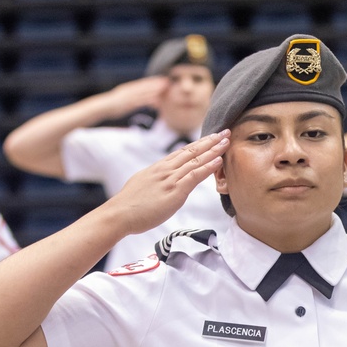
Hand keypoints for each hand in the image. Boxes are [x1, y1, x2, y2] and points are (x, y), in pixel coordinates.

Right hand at [105, 130, 229, 235]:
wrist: (119, 214)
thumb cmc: (129, 205)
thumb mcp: (143, 184)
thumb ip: (155, 180)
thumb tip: (161, 181)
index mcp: (158, 167)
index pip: (182, 152)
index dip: (198, 144)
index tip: (211, 137)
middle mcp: (166, 169)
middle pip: (192, 151)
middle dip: (210, 141)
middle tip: (225, 131)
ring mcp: (171, 179)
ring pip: (196, 160)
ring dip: (214, 150)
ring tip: (227, 141)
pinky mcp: (175, 191)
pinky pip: (195, 176)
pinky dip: (208, 167)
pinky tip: (219, 160)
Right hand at [106, 77, 169, 116]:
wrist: (102, 107)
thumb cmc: (112, 106)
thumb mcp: (123, 100)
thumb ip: (132, 99)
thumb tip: (140, 100)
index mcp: (128, 88)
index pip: (142, 83)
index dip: (152, 81)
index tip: (162, 79)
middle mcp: (129, 90)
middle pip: (145, 86)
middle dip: (156, 83)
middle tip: (167, 80)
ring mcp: (129, 96)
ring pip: (144, 92)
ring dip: (155, 89)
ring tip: (165, 87)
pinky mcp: (128, 104)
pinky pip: (141, 102)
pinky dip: (149, 100)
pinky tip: (156, 100)